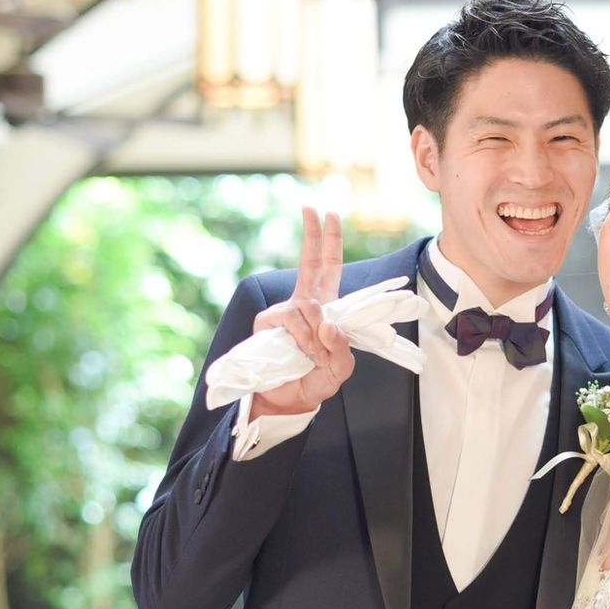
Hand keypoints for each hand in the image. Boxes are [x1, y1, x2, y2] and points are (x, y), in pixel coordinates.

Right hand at [249, 207, 355, 417]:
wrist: (288, 401)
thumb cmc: (315, 380)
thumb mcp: (341, 367)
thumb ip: (341, 347)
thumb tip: (327, 323)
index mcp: (324, 307)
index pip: (328, 267)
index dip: (331, 242)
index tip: (329, 213)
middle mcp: (303, 304)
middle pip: (310, 262)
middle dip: (313, 235)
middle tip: (311, 207)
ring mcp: (285, 311)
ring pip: (309, 306)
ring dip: (318, 335)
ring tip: (315, 356)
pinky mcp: (268, 322)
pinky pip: (294, 322)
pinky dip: (304, 340)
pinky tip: (302, 354)